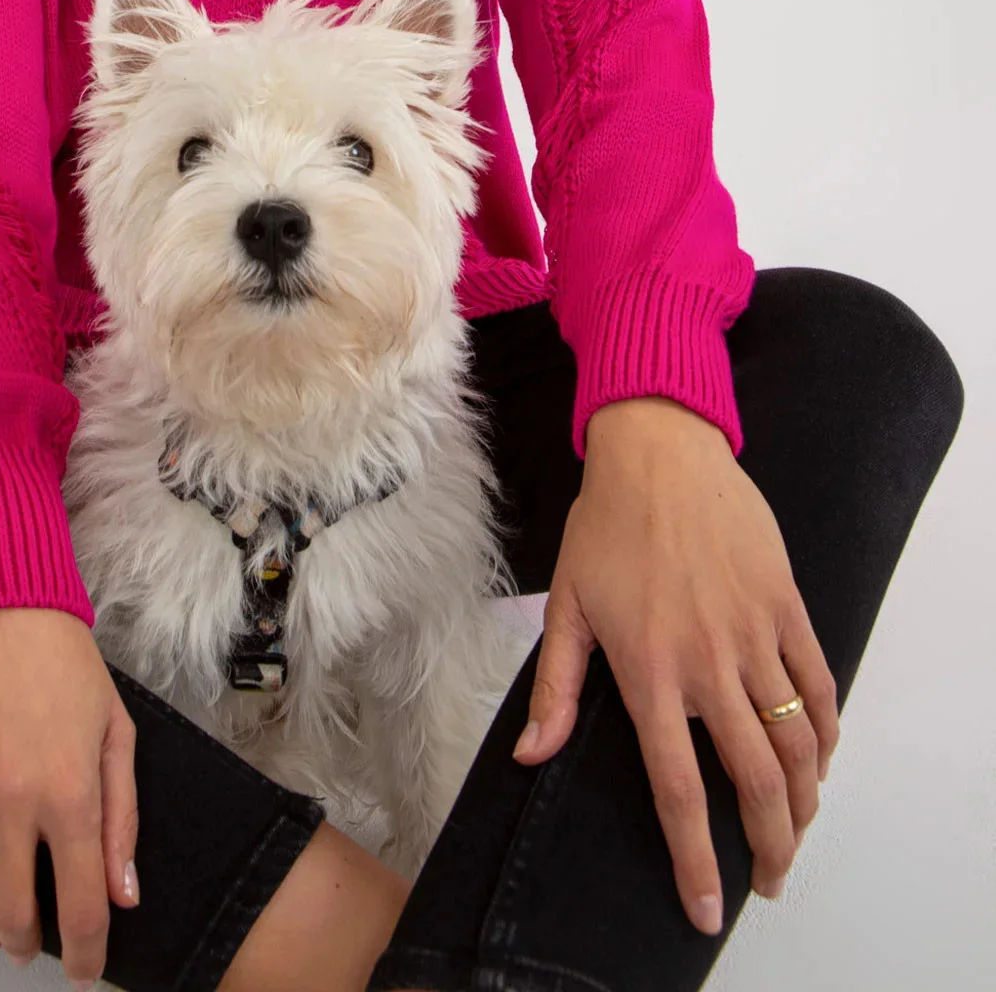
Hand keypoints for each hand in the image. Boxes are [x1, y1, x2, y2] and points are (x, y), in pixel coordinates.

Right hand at [0, 605, 139, 988]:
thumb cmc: (58, 654)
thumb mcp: (114, 727)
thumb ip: (120, 817)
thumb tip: (122, 895)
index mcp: (69, 792)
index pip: (78, 907)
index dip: (83, 953)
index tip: (82, 968)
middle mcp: (9, 801)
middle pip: (11, 916)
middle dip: (27, 944)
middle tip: (33, 944)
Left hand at [512, 396, 839, 936]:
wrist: (658, 452)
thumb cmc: (604, 526)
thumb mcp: (566, 604)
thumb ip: (556, 690)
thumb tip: (532, 756)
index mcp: (648, 670)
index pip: (677, 788)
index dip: (693, 858)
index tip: (702, 907)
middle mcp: (706, 661)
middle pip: (755, 780)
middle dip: (770, 845)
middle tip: (770, 880)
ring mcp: (752, 633)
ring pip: (797, 741)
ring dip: (805, 798)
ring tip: (795, 828)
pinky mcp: (784, 605)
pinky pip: (818, 683)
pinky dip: (826, 730)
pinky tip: (819, 756)